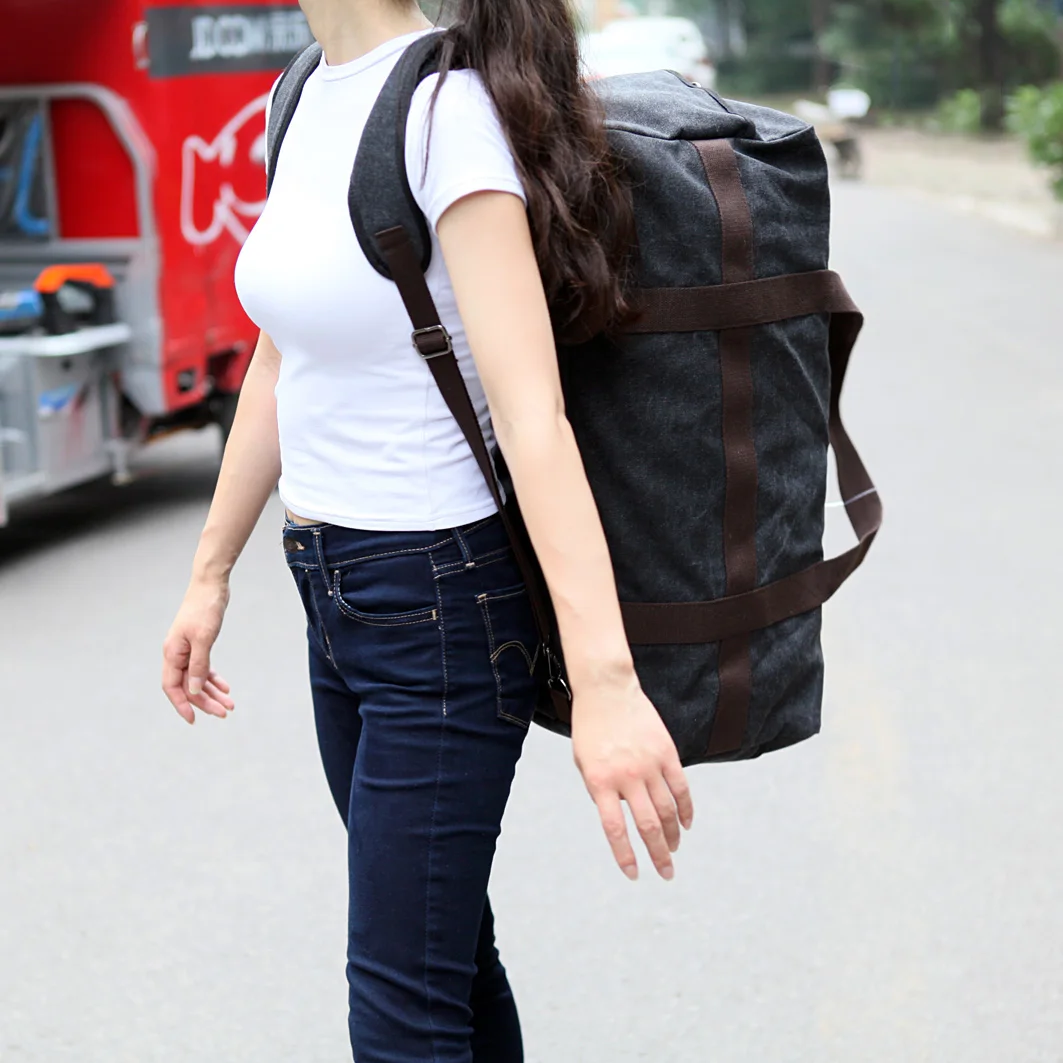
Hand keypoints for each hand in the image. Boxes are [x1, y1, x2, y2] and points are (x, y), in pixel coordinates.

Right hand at [162, 577, 234, 724]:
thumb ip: (198, 665)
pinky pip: (203, 667)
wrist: (211, 585)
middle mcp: (176, 654)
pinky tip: (226, 688)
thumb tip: (193, 691)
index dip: (182, 705)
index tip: (194, 720)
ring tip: (230, 705)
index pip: (172, 687)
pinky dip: (213, 678)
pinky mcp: (198, 644)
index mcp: (172, 653)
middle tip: (224, 713)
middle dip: (204, 701)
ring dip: (212, 692)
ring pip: (197, 678)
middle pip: (187, 686)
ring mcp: (187, 649)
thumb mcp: (204, 639)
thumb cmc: (205, 609)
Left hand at [572, 674, 693, 880]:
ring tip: (674, 850)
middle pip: (648, 825)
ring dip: (672, 835)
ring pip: (667, 810)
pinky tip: (686, 824)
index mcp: (600, 781)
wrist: (606, 690)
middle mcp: (626, 776)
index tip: (634, 875)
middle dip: (658, 855)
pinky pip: (680, 787)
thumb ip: (600, 791)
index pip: (615, 829)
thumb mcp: (584, 763)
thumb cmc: (590, 728)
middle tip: (666, 873)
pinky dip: (685, 809)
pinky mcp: (666, 752)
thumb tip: (623, 816)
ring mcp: (649, 763)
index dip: (625, 856)